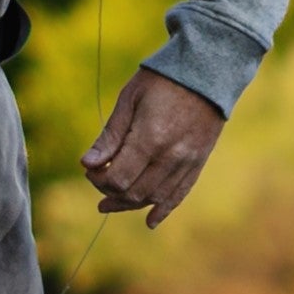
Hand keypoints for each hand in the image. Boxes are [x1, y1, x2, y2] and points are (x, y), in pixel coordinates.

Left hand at [80, 66, 225, 228]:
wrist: (206, 72)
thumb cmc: (161, 80)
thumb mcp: (129, 99)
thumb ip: (111, 135)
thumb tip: (87, 164)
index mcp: (150, 138)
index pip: (119, 178)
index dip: (99, 180)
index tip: (90, 170)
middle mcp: (170, 157)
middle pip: (135, 193)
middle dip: (110, 192)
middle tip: (97, 181)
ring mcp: (187, 164)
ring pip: (155, 198)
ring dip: (130, 204)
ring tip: (111, 203)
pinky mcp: (198, 164)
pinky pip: (179, 195)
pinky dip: (163, 209)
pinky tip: (150, 221)